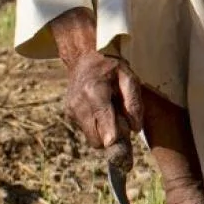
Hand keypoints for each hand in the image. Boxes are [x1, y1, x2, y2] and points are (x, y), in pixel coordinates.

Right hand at [50, 8, 143, 147]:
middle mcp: (79, 102)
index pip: (102, 119)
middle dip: (111, 137)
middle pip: (96, 137)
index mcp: (95, 90)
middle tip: (122, 124)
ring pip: (91, 137)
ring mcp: (71, 109)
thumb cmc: (112, 67)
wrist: (85, 57)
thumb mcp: (129, 77)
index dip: (111, 134)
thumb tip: (135, 128)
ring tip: (112, 113)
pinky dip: (96, 126)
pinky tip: (101, 110)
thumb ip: (134, 103)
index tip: (116, 146)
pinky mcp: (69, 113)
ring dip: (104, 132)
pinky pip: (87, 130)